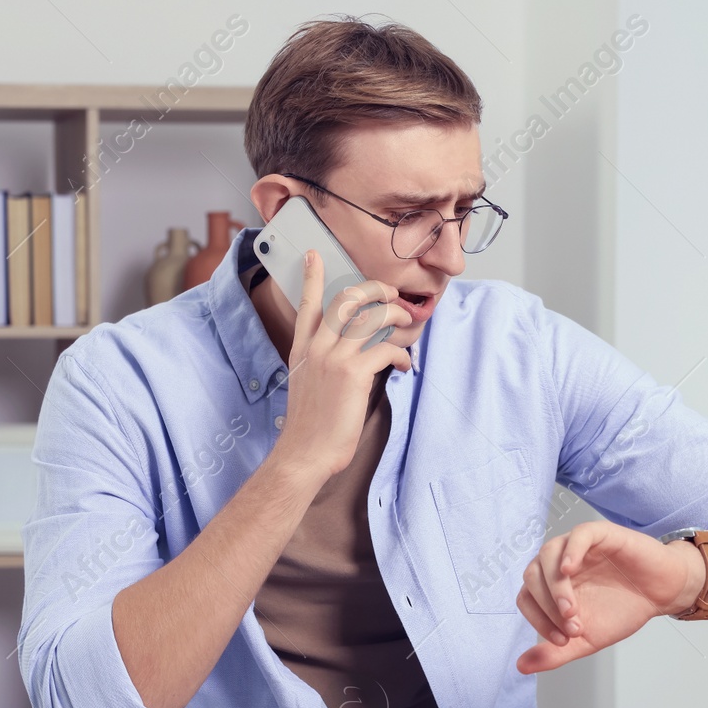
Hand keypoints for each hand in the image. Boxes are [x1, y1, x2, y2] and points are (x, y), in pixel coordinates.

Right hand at [272, 250, 414, 480]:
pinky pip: (385, 349)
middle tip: (391, 295)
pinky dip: (401, 354)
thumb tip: (357, 352)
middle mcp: (316, 347)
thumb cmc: (311, 425)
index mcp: (302, 349)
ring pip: (370, 317)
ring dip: (395, 317)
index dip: (310, 277)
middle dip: (374, 289)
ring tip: (405, 326)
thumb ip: (325, 361)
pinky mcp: (353, 374)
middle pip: (346, 299)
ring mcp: (333, 358)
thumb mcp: (308, 383)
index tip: (313, 255)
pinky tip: (403, 364)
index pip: (306, 304)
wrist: (304, 452)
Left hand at [515, 521, 706, 674]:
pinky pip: (578, 535)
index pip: (526, 598)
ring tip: (572, 610)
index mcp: (550, 586)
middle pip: (532, 576)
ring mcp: (578, 546)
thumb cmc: (623, 610)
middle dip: (547, 606)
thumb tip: (521, 667)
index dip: (539, 621)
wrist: (660, 595)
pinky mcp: (601, 534)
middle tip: (573, 625)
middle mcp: (558, 563)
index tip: (564, 640)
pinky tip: (569, 570)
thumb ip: (554, 652)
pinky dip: (569, 551)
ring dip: (555, 587)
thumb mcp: (586, 640)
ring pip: (548, 555)